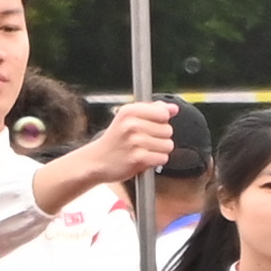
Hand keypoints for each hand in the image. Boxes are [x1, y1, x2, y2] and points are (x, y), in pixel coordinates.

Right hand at [30, 101, 178, 217]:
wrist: (97, 161)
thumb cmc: (115, 140)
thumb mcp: (128, 119)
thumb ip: (152, 110)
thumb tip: (174, 108)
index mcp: (129, 111)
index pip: (163, 113)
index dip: (161, 121)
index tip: (150, 126)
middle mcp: (131, 124)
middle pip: (168, 130)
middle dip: (160, 137)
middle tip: (144, 141)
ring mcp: (135, 141)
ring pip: (168, 145)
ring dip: (159, 150)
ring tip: (144, 150)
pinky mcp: (138, 158)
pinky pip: (162, 158)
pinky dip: (156, 161)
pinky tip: (144, 159)